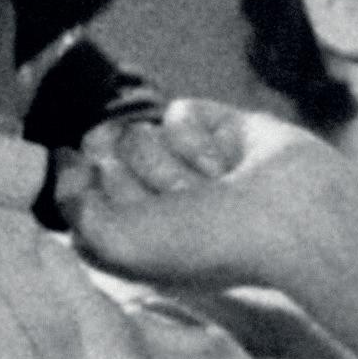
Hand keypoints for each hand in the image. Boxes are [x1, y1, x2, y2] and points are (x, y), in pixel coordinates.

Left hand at [60, 99, 357, 304]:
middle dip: (137, 177)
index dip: (95, 194)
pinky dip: (198, 137)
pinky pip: (178, 113)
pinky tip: (226, 163)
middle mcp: (156, 202)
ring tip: (211, 187)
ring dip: (171, 162)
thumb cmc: (207, 246)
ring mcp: (187, 165)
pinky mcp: (217, 130)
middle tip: (180, 203)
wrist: (291, 220)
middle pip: (106, 158)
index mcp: (132, 237)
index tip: (127, 209)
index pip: (80, 192)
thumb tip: (66, 160)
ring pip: (140, 132)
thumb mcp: (116, 243)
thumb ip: (73, 204)